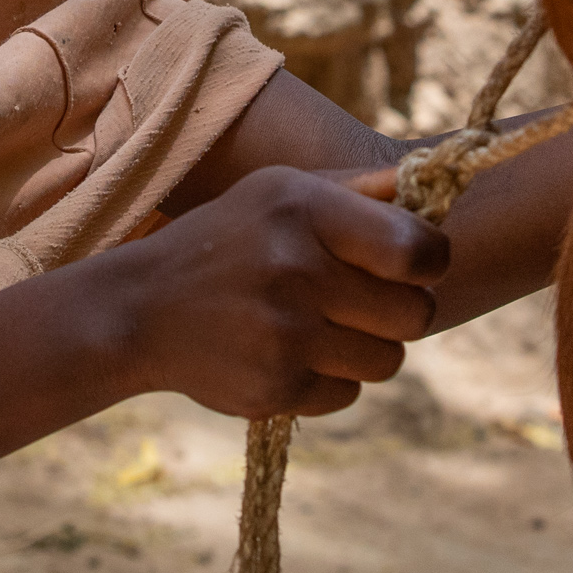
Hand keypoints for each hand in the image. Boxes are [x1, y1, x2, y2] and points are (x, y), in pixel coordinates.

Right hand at [96, 163, 447, 419]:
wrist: (140, 309)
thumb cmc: (228, 240)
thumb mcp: (280, 192)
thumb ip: (360, 189)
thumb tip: (432, 178)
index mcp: (305, 208)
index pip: (419, 250)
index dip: (430, 262)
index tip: (412, 266)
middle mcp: (297, 268)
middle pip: (416, 314)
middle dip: (402, 312)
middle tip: (365, 303)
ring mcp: (285, 333)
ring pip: (389, 361)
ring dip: (368, 349)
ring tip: (324, 329)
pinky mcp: (275, 386)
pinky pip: (348, 394)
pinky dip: (330, 381)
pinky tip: (290, 354)